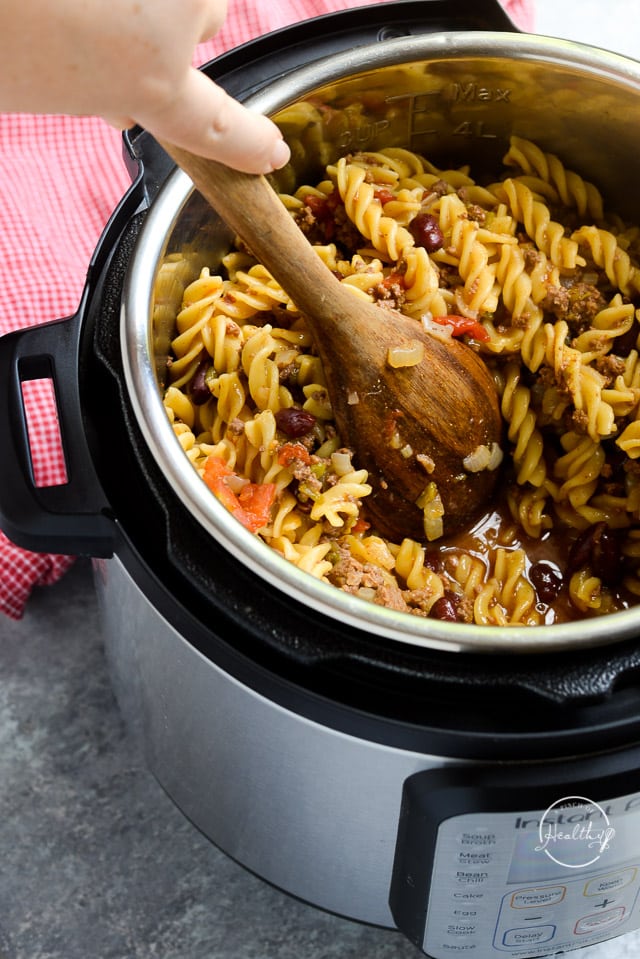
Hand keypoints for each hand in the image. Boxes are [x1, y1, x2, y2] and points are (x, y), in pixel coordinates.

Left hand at [0, 0, 289, 173]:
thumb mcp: (36, 84)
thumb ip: (91, 85)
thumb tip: (109, 86)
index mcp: (147, 79)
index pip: (214, 123)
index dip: (246, 142)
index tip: (269, 152)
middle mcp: (179, 12)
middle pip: (206, 12)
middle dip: (164, 12)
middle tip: (90, 8)